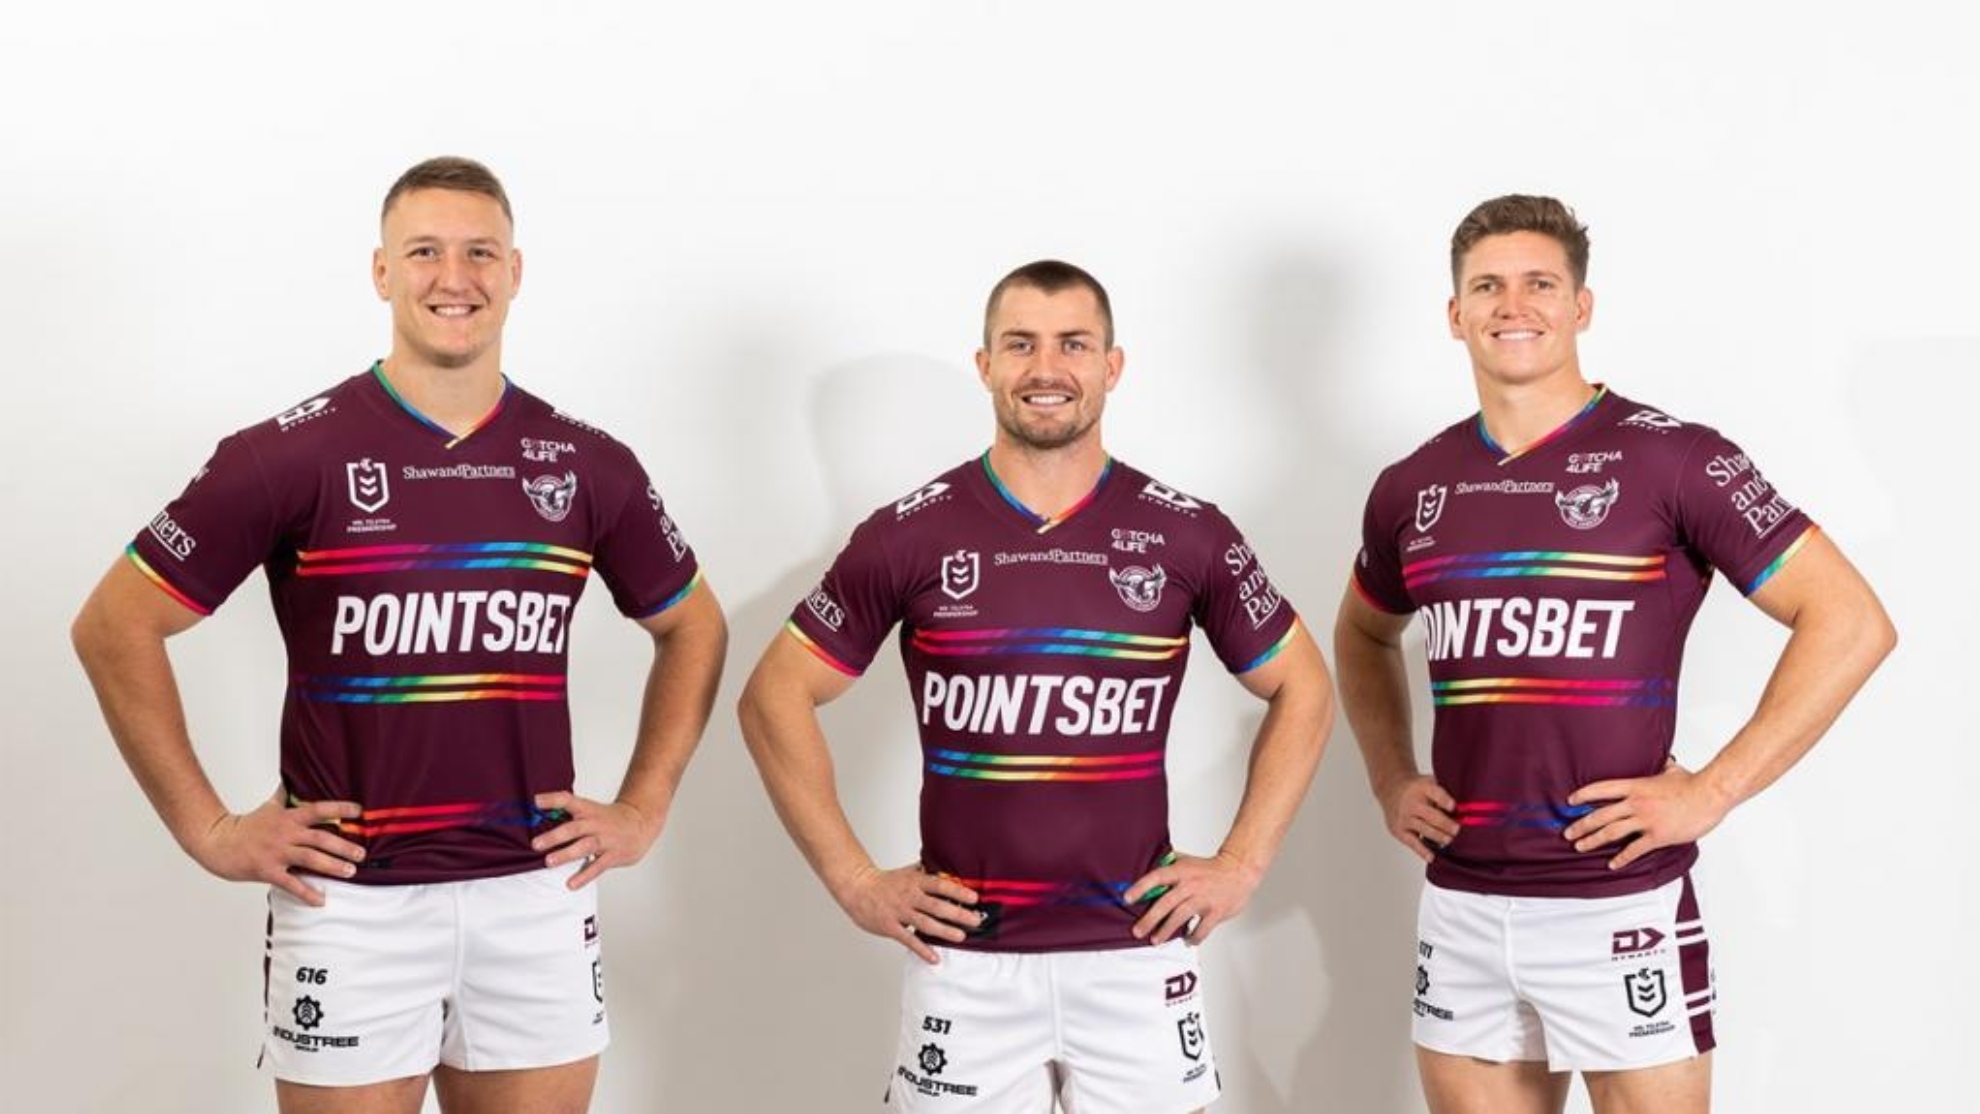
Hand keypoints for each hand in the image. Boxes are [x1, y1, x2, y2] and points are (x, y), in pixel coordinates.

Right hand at [189, 791, 365, 905]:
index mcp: (288, 817)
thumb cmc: (245, 826)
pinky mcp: (268, 870)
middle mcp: (285, 834)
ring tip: (350, 872)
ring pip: (310, 859)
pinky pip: (291, 883)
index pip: (319, 810)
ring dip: (332, 866)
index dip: (340, 809)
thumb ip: (283, 796)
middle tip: (362, 854)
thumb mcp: (267, 807)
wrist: (217, 842)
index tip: (359, 811)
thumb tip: (290, 779)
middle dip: (343, 846)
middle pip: (320, 838)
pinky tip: (321, 900)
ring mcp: (277, 853)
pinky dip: (307, 893)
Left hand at [531, 792, 665, 889]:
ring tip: (549, 862)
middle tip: (536, 844)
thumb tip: (537, 820)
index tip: (536, 802)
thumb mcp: (590, 810)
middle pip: (574, 828)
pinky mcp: (614, 855)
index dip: (553, 800)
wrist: (641, 823)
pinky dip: (584, 876)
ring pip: (585, 846)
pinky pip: (598, 866)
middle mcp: (595, 823)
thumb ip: (568, 816)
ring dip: (566, 854)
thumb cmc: (608, 819)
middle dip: (554, 836)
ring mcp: (605, 839)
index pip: (568, 800)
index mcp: (587, 810)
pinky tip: (571, 884)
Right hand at [833, 863, 982, 963]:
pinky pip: (909, 940)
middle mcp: (909, 896)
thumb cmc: (884, 882)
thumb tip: (948, 871)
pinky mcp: (891, 927)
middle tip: (975, 921)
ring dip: (944, 931)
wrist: (857, 888)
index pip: (940, 885)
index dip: (958, 891)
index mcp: (915, 881)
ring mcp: (900, 913)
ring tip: (960, 937)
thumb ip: (926, 873)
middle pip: (937, 906)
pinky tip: (934, 958)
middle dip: (958, 914)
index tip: (974, 898)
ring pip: (925, 923)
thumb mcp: (907, 872)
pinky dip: (922, 950)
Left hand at [1124, 851, 1261, 945]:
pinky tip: (1186, 940)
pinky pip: (1202, 929)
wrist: (1238, 871)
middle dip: (1150, 919)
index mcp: (1181, 871)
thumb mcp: (1186, 861)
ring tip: (1155, 940)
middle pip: (1166, 903)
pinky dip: (1193, 937)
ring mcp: (1204, 899)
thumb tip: (1145, 868)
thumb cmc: (1209, 869)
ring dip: (1166, 931)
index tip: (1127, 898)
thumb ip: (1168, 865)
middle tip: (1137, 931)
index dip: (1141, 887)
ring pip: (1181, 917)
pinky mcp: (1216, 912)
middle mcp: (1191, 884)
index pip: (1157, 877)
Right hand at [1375, 773, 1458, 862]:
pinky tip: (1432, 857)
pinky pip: (1412, 842)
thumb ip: (1444, 791)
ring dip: (1438, 836)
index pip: (1434, 793)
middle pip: (1430, 815)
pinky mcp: (1400, 831)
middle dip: (1445, 823)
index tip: (1453, 806)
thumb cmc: (1417, 789)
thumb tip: (1468, 805)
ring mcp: (1405, 817)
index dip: (1443, 800)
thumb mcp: (1428, 782)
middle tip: (1457, 829)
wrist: (1391, 789)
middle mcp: (1412, 803)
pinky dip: (1422, 851)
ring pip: (1424, 829)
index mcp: (1422, 788)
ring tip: (1449, 840)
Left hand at [1565, 761, 1731, 869]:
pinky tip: (1613, 864)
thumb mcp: (1672, 770)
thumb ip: (1662, 768)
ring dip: (1592, 840)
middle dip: (1580, 825)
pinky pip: (1635, 849)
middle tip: (1567, 832)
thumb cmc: (1693, 783)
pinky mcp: (1657, 836)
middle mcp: (1636, 803)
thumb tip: (1664, 760)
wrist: (1710, 795)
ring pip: (1611, 832)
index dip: (1583, 795)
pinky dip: (1622, 858)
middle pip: (1600, 815)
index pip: (1602, 789)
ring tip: (1579, 847)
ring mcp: (1646, 820)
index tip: (1570, 802)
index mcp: (1636, 786)